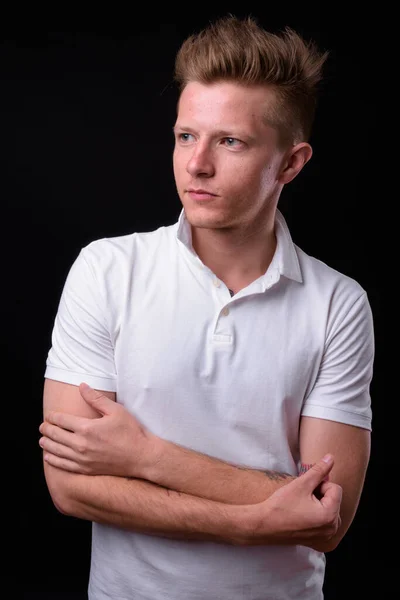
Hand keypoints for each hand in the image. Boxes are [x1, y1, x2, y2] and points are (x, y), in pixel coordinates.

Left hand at [39, 383, 158, 477]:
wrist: (141, 457)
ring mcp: (82, 459)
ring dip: (47, 445)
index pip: (62, 421)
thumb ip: (96, 398)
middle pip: (56, 436)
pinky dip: (54, 461)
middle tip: (42, 426)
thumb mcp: (116, 410)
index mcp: (87, 428)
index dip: (53, 417)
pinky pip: (64, 466)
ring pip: (57, 451)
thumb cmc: (131, 432)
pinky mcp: (86, 470)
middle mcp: (81, 445)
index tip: (49, 415)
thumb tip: (82, 385)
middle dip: (47, 430)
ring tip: (42, 440)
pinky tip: (49, 457)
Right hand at [241, 454, 341, 551]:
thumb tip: (331, 458)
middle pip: (334, 500)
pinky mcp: (318, 541)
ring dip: (319, 504)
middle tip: (302, 498)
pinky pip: (325, 522)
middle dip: (321, 495)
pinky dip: (317, 516)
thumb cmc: (281, 505)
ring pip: (329, 510)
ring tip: (301, 506)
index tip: (305, 490)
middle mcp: (332, 529)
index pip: (336, 489)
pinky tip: (302, 515)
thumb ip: (319, 470)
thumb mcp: (301, 484)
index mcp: (330, 516)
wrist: (264, 526)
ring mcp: (325, 537)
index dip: (320, 485)